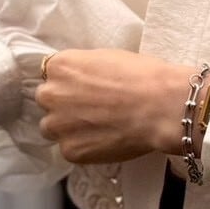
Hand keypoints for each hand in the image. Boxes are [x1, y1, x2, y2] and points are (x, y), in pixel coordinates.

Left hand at [34, 49, 209, 164]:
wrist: (161, 106)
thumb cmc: (143, 77)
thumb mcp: (107, 58)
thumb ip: (84, 70)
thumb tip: (82, 80)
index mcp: (59, 66)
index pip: (51, 76)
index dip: (69, 84)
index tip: (82, 90)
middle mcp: (50, 94)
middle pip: (48, 102)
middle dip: (65, 106)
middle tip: (93, 109)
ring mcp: (58, 125)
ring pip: (54, 128)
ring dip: (70, 128)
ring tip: (99, 128)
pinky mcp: (70, 151)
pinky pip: (70, 149)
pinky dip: (85, 147)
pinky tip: (106, 140)